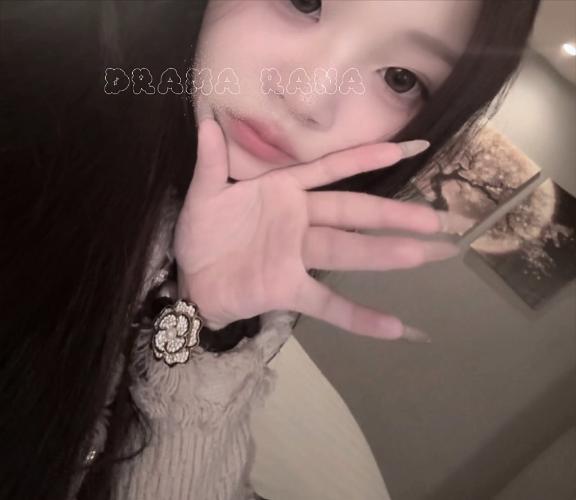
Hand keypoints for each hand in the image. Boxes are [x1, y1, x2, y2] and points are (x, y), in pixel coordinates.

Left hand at [173, 117, 470, 340]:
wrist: (192, 279)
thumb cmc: (204, 232)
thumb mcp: (204, 194)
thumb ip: (211, 162)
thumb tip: (208, 121)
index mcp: (283, 192)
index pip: (330, 171)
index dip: (364, 160)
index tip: (404, 149)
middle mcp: (300, 222)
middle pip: (352, 213)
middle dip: (392, 214)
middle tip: (435, 218)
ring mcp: (298, 257)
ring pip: (347, 251)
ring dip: (383, 254)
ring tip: (422, 254)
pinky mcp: (289, 289)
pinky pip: (327, 304)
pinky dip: (358, 317)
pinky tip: (392, 327)